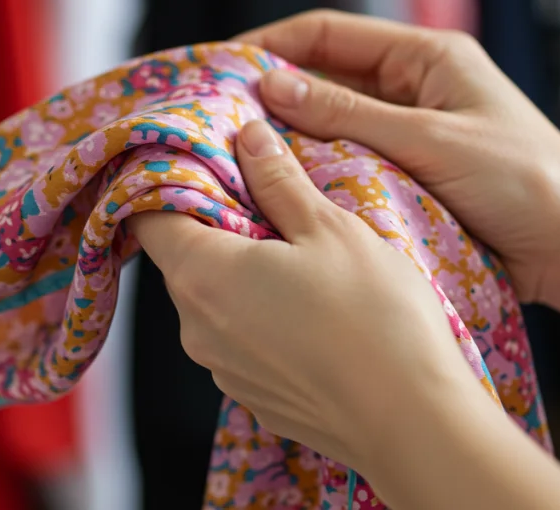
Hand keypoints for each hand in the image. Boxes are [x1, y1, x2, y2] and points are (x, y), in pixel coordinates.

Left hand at [126, 119, 486, 470]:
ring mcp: (222, 369)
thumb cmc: (374, 318)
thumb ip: (278, 179)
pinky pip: (242, 340)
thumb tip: (247, 136)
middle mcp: (195, 328)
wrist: (412, 422)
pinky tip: (315, 310)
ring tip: (304, 257)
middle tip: (272, 199)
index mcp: (201, 275)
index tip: (207, 162)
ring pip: (215, 300)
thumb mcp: (329, 228)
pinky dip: (263, 316)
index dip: (170, 182)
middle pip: (184, 257)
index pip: (147, 216)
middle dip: (219, 223)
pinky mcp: (253, 397)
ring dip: (245, 272)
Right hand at [235, 9, 559, 306]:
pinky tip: (282, 190)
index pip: (328, 34)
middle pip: (326, 78)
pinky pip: (351, 165)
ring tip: (237, 156)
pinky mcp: (412, 177)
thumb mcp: (428, 140)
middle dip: (272, 95)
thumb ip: (347, 114)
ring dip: (291, 139)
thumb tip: (270, 84)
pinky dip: (318, 174)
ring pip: (333, 126)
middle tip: (215, 118)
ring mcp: (412, 134)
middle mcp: (415, 89)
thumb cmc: (523, 182)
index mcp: (428, 57)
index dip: (270, 44)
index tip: (218, 67)